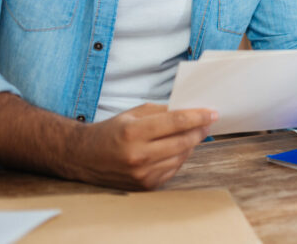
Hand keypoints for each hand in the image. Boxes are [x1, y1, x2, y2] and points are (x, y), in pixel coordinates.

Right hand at [66, 103, 215, 189]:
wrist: (84, 157)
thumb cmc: (112, 131)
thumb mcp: (134, 113)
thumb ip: (163, 111)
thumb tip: (192, 110)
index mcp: (134, 132)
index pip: (176, 122)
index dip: (198, 116)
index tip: (213, 113)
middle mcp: (137, 155)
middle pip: (182, 141)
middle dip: (200, 130)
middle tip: (209, 122)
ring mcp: (141, 174)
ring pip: (180, 157)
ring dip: (191, 145)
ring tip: (194, 134)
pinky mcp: (143, 186)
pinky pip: (172, 170)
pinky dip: (179, 158)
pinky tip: (179, 149)